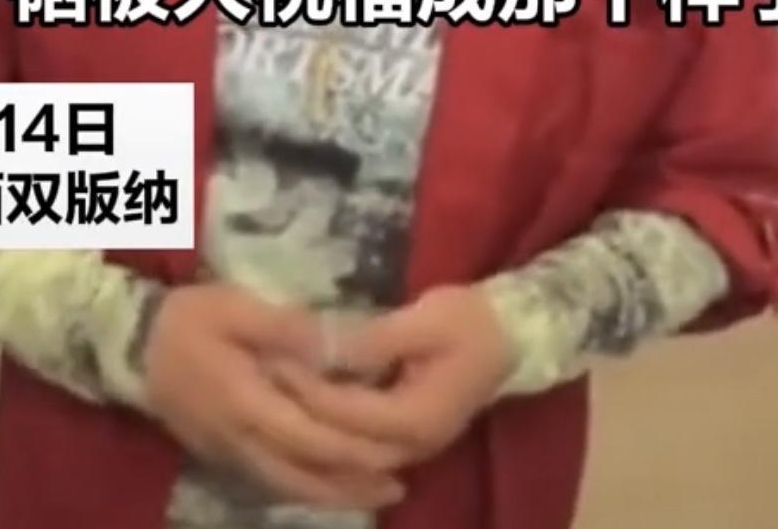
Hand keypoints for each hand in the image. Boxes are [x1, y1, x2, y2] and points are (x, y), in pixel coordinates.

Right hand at [143, 284, 405, 509]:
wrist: (134, 345)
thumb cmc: (190, 319)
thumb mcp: (237, 308)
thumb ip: (286, 329)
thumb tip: (334, 347)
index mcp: (248, 403)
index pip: (310, 438)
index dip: (353, 451)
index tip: (394, 451)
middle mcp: (241, 440)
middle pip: (304, 475)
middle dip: (353, 483)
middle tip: (400, 486)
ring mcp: (230, 453)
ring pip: (288, 486)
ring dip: (334, 494)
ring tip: (376, 495)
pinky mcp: (223, 454)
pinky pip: (271, 482)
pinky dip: (306, 489)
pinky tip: (328, 486)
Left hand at [271, 286, 510, 471]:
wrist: (512, 335)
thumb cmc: (470, 320)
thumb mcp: (424, 320)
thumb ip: (373, 341)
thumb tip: (324, 347)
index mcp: (417, 418)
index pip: (349, 413)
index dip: (309, 389)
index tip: (275, 361)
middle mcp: (414, 446)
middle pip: (344, 446)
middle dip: (302, 415)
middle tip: (265, 380)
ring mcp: (414, 449)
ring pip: (350, 456)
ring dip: (313, 430)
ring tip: (275, 398)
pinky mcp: (410, 439)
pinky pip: (361, 449)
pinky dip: (332, 434)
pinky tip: (304, 414)